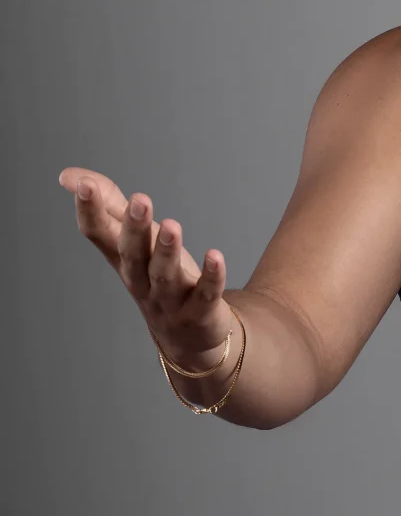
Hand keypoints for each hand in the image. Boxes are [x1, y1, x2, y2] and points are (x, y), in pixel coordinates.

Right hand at [57, 168, 237, 371]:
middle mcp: (141, 280)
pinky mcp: (200, 312)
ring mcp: (169, 299)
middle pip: (133, 254)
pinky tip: (216, 256)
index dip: (89, 211)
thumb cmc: (157, 278)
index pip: (98, 235)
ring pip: (164, 275)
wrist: (190, 339)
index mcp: (122, 258)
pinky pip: (206, 294)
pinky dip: (211, 277)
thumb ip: (108, 205)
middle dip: (134, 228)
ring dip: (167, 250)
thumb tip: (69, 177)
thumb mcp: (133, 239)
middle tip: (140, 199)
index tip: (84, 185)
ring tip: (172, 225)